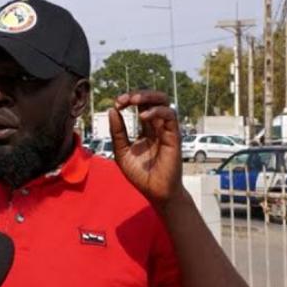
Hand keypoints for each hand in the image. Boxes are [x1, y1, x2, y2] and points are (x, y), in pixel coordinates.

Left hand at [108, 90, 182, 205]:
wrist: (155, 192)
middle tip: (123, 100)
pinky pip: (170, 115)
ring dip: (148, 96)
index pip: (140, 105)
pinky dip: (156, 111)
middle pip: (153, 98)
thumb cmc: (141, 175)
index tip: (117, 104)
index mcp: (146, 129)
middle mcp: (157, 127)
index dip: (129, 100)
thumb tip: (112, 110)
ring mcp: (166, 130)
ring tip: (133, 101)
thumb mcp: (122, 152)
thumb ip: (118, 132)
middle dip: (138, 94)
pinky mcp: (174, 136)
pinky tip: (143, 116)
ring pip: (164, 101)